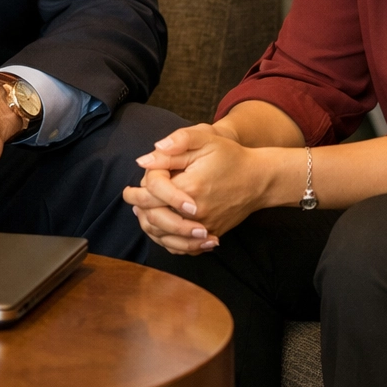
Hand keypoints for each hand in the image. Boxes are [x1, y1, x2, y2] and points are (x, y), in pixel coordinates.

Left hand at [123, 123, 269, 254]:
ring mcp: (205, 227)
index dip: (135, 193)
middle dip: (139, 210)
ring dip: (150, 227)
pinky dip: (169, 242)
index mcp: (190, 187)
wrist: (259, 179)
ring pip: (167, 237)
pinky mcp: (212, 235)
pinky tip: (162, 230)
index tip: (127, 190)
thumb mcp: (205, 139)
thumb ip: (175, 144)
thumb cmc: (231, 157)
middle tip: (132, 201)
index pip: (151, 195)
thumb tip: (145, 159)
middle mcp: (196, 212)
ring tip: (143, 214)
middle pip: (155, 219)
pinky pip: (184, 247)